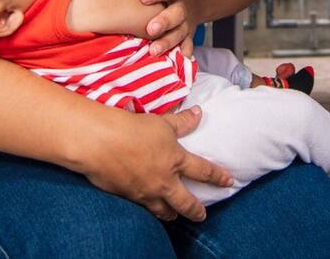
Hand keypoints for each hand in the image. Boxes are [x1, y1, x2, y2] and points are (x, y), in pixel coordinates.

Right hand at [82, 105, 232, 220]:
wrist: (101, 143)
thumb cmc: (133, 129)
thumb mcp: (161, 122)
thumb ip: (182, 122)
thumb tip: (199, 113)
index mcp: (176, 160)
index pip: (203, 171)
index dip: (218, 177)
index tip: (228, 182)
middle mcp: (164, 181)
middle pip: (186, 203)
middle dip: (196, 211)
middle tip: (202, 216)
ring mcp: (146, 192)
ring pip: (164, 211)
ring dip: (172, 214)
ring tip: (175, 215)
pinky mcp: (128, 198)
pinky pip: (143, 209)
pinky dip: (150, 210)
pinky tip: (149, 208)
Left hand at [140, 0, 201, 55]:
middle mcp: (180, 5)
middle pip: (175, 13)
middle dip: (163, 21)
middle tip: (150, 29)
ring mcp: (186, 21)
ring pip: (179, 32)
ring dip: (167, 41)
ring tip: (153, 50)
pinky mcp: (189, 34)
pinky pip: (188, 44)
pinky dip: (184, 51)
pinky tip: (179, 59)